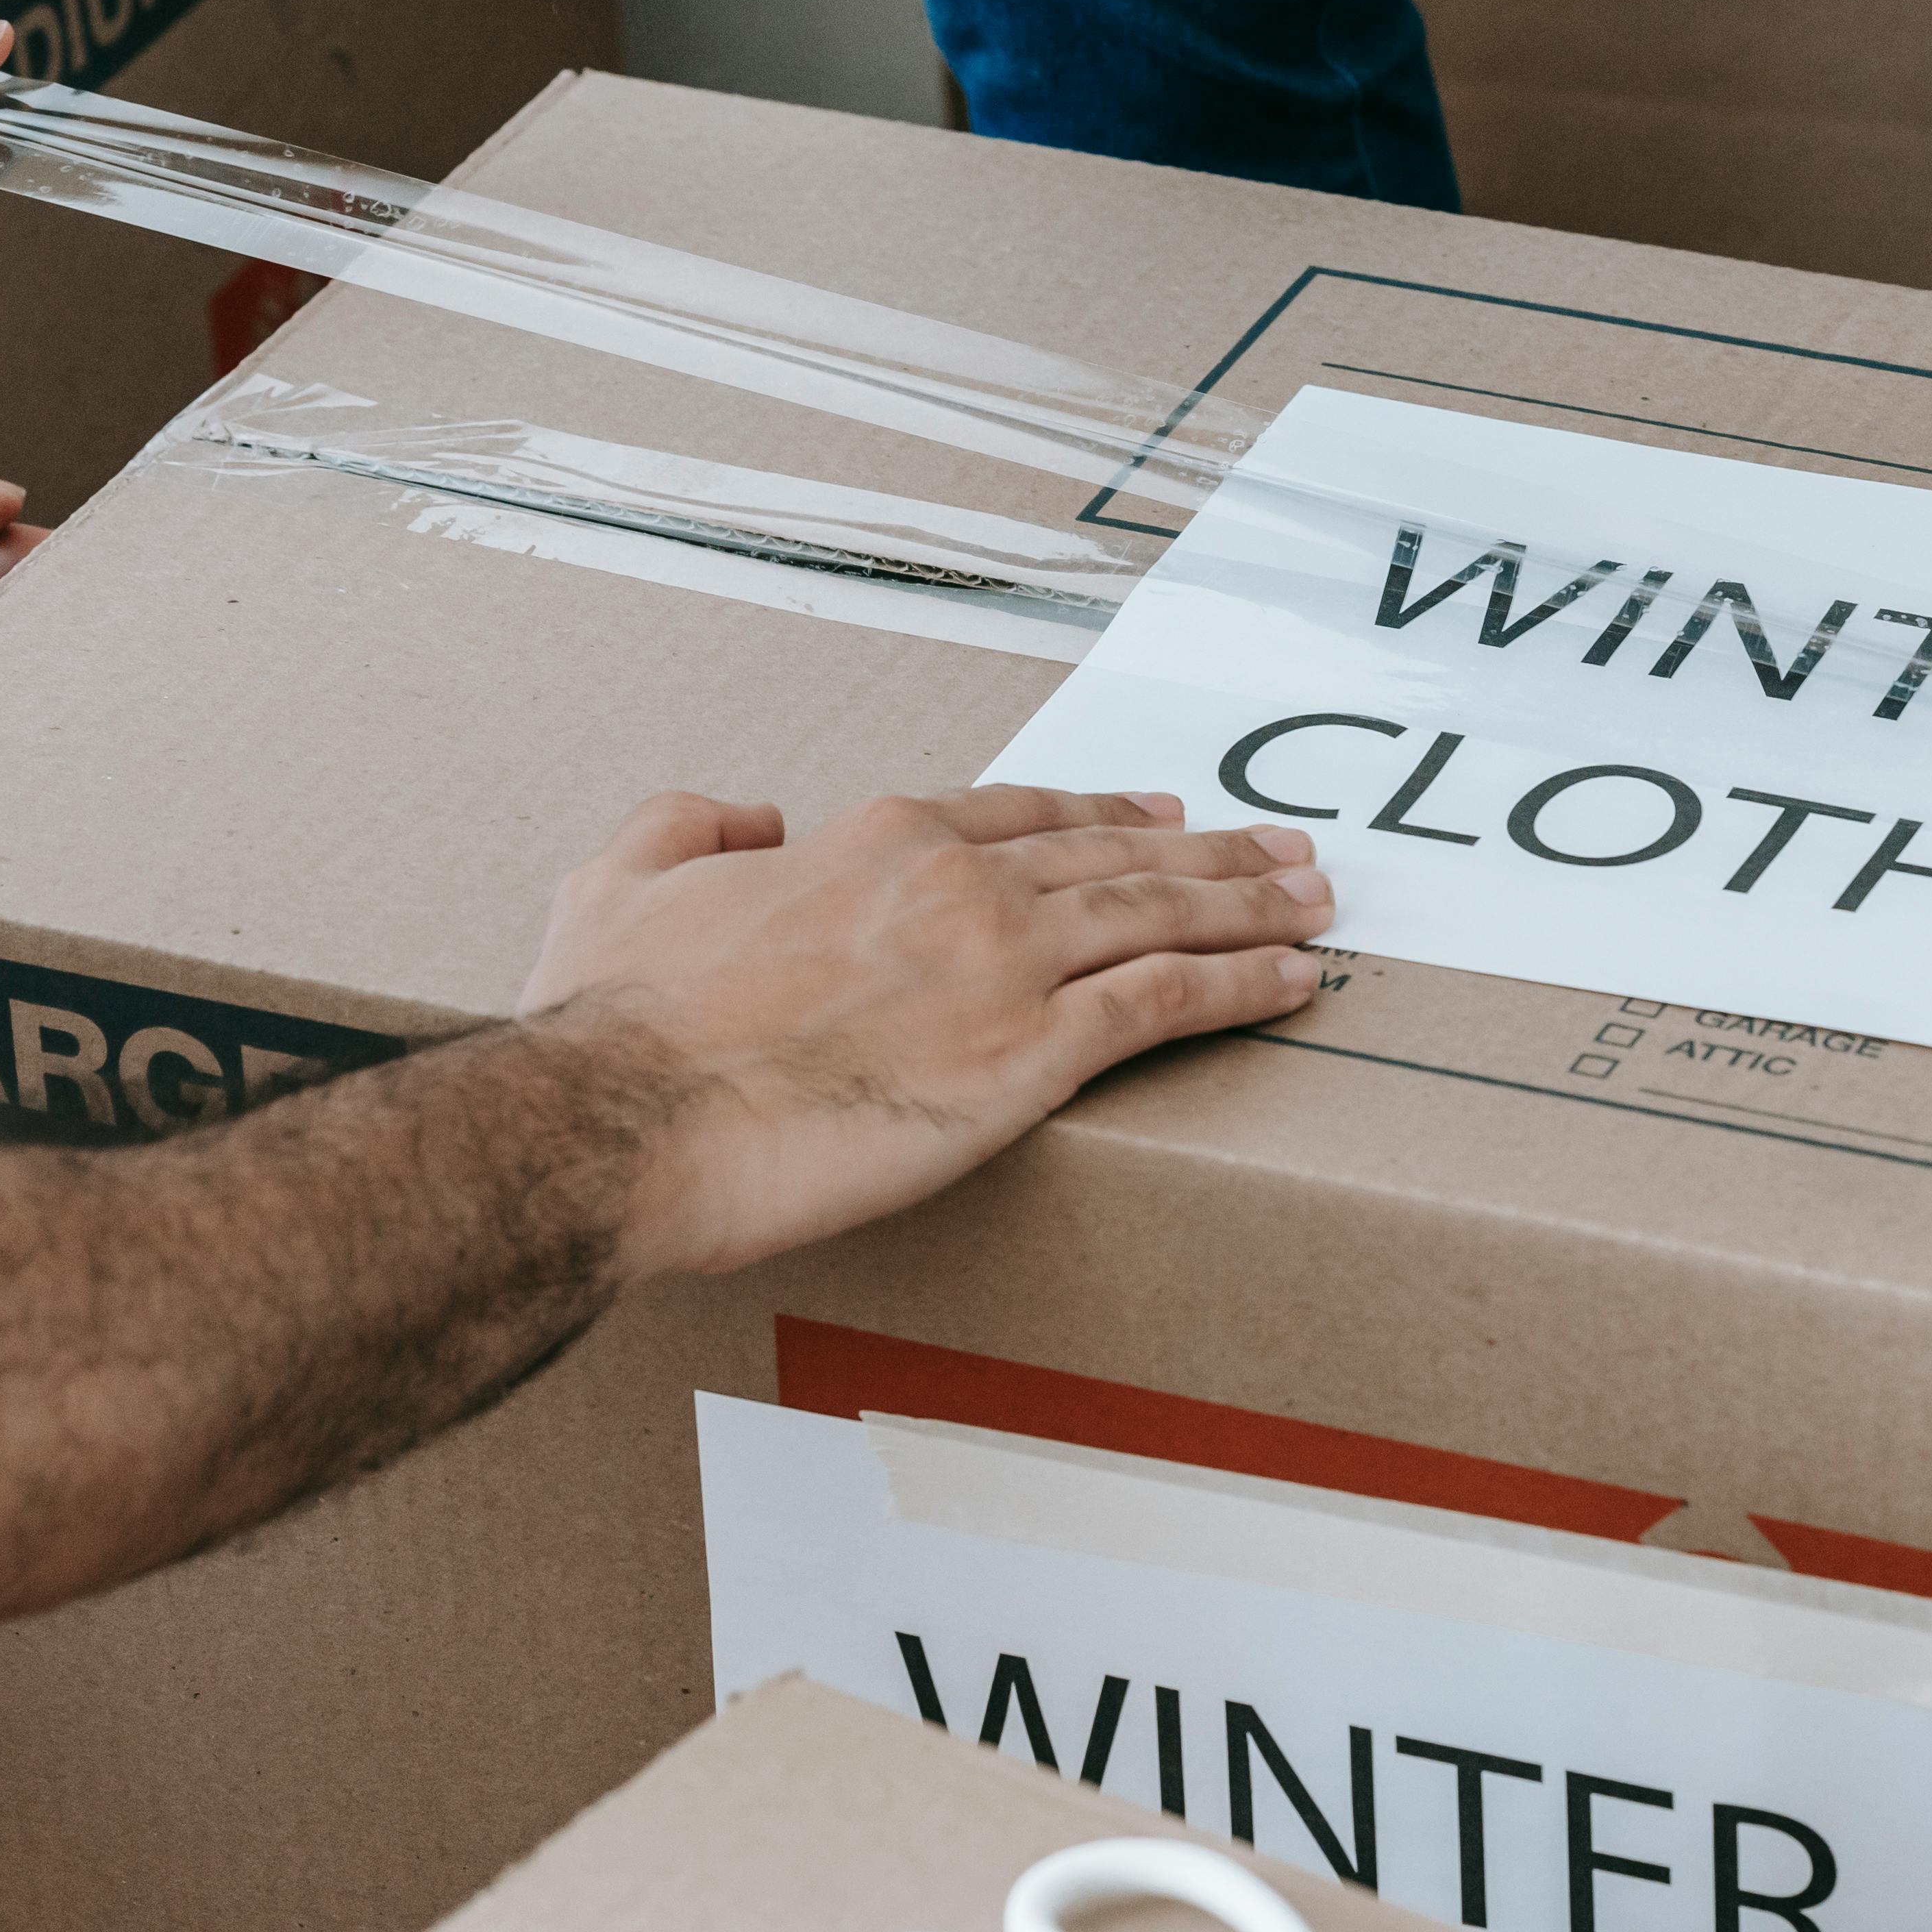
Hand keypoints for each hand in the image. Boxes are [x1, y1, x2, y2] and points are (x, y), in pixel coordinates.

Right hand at [515, 785, 1331, 1274]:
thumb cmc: (612, 1022)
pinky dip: (1243, 984)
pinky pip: (1166, 1004)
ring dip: (1253, 904)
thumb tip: (745, 816)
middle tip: (1284, 848)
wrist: (622, 1118)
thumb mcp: (618, 879)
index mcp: (871, 845)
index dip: (1100, 813)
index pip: (1018, 815)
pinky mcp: (1030, 1057)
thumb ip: (686, 827)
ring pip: (1160, 915)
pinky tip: (1298, 979)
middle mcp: (956, 886)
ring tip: (1319, 900)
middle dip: (1212, 851)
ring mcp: (1001, 965)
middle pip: (1115, 853)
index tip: (1159, 813)